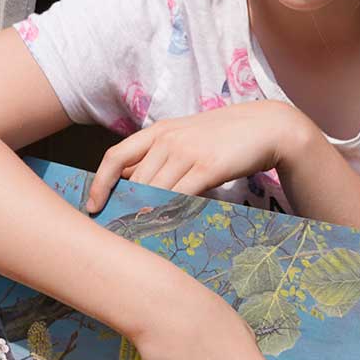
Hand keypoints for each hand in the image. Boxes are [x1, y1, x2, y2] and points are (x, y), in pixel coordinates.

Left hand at [87, 101, 315, 212]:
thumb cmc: (224, 136)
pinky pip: (180, 195)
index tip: (93, 206)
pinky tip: (166, 222)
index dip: (99, 183)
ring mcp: (188, 152)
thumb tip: (130, 181)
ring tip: (139, 232)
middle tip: (118, 228)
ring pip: (153, 190)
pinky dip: (169, 211)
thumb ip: (158, 155)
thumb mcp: (185, 137)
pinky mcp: (208, 167)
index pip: (115, 156)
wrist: (266, 127)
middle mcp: (168, 139)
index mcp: (159, 131)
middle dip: (123, 206)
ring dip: (144, 213)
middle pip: (134, 180)